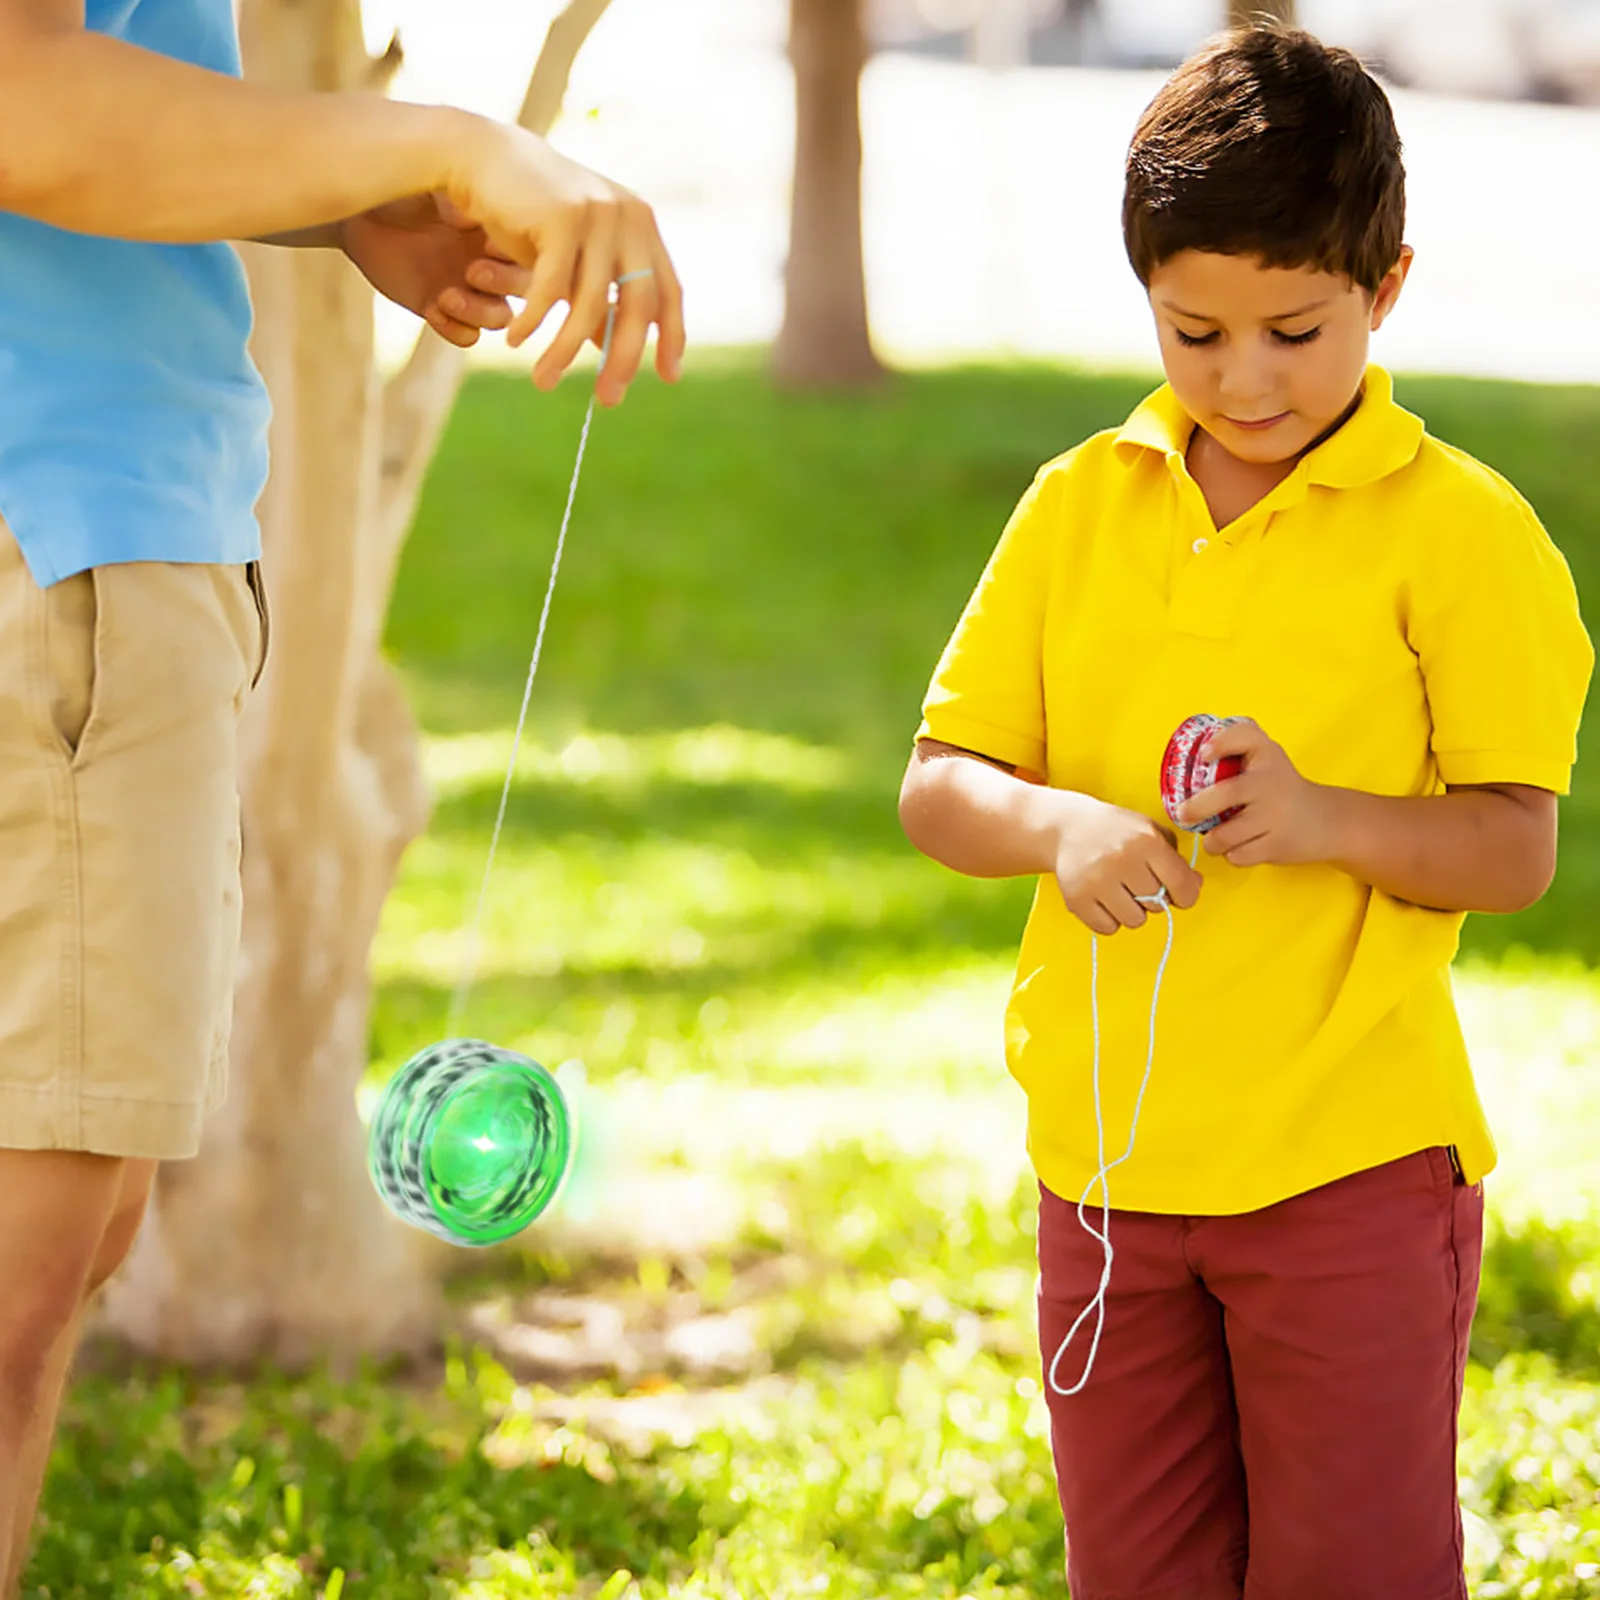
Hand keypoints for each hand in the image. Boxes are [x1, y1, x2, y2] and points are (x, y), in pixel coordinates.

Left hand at [341, 192, 526, 349]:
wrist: (361, 217)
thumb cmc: (399, 192)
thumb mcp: (432, 185)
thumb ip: (460, 197)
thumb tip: (476, 216)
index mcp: (497, 232)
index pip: (530, 254)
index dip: (515, 256)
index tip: (487, 244)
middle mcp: (491, 265)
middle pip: (526, 291)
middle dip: (503, 284)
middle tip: (472, 271)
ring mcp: (469, 292)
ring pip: (500, 318)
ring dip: (478, 312)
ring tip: (446, 296)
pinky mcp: (443, 313)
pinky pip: (468, 336)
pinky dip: (454, 329)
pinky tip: (432, 310)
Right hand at [441, 117, 684, 405]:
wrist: (481, 156)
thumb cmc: (528, 211)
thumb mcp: (573, 256)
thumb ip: (597, 295)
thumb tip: (612, 347)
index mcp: (641, 224)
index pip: (668, 291)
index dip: (670, 337)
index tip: (668, 377)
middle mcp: (627, 217)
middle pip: (638, 305)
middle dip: (624, 359)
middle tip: (609, 401)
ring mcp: (597, 213)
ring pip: (589, 304)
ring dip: (565, 350)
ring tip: (543, 381)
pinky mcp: (562, 217)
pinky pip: (551, 288)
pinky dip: (533, 320)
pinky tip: (516, 341)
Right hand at [1053, 794, 1203, 934]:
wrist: (1066, 827)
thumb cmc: (1116, 831)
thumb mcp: (1150, 830)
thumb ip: (1175, 858)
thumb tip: (1194, 887)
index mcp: (1145, 841)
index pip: (1181, 884)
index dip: (1186, 895)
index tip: (1180, 895)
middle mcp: (1121, 860)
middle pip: (1157, 905)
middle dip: (1152, 898)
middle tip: (1138, 883)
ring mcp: (1096, 880)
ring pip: (1134, 921)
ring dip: (1132, 911)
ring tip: (1120, 891)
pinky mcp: (1076, 898)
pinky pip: (1107, 928)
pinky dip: (1109, 919)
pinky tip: (1103, 899)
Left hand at [1176, 718, 1337, 866]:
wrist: (1325, 820)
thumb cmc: (1280, 787)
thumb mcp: (1266, 757)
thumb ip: (1236, 744)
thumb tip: (1191, 750)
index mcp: (1267, 755)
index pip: (1245, 737)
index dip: (1221, 743)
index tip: (1203, 755)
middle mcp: (1272, 783)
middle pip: (1227, 793)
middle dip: (1197, 807)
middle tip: (1182, 815)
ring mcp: (1276, 816)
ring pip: (1226, 834)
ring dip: (1212, 841)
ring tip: (1213, 838)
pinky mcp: (1277, 845)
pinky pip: (1238, 855)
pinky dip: (1230, 855)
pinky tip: (1237, 847)